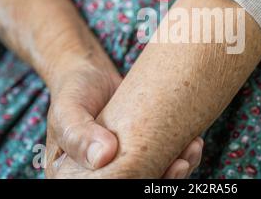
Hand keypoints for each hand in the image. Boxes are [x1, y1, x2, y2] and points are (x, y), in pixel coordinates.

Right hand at [44, 55, 203, 177]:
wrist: (91, 73)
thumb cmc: (74, 91)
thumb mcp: (67, 110)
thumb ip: (78, 134)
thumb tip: (103, 157)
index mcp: (77, 177)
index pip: (107, 188)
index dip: (132, 186)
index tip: (153, 177)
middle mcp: (106, 173)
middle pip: (137, 184)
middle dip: (163, 180)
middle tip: (181, 165)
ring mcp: (128, 160)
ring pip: (156, 175)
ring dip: (179, 170)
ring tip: (191, 151)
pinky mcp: (145, 146)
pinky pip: (166, 158)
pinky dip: (183, 154)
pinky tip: (193, 142)